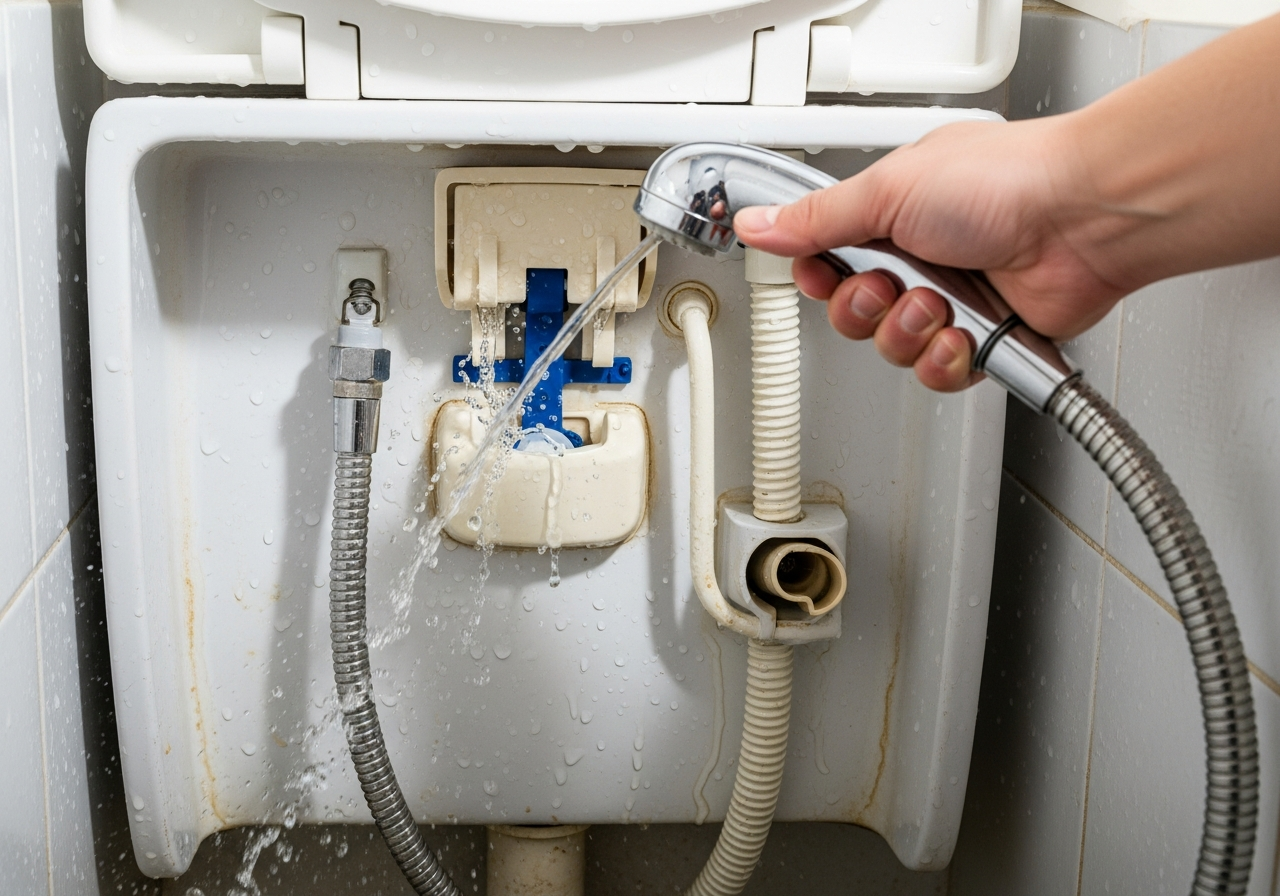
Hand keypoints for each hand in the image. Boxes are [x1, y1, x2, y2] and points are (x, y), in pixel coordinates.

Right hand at [733, 116, 1123, 391]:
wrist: (1085, 220)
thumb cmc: (1007, 183)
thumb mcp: (887, 190)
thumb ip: (815, 220)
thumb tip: (756, 224)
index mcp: (892, 215)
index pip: (827, 262)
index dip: (820, 280)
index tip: (824, 276)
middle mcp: (920, 258)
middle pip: (852, 315)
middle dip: (866, 309)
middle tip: (893, 284)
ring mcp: (952, 302)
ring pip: (891, 349)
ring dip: (909, 332)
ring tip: (939, 304)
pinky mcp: (981, 342)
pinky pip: (937, 375)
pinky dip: (946, 360)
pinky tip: (963, 334)